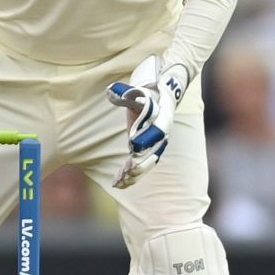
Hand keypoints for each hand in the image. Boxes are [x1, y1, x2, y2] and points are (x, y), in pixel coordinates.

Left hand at [107, 55, 187, 188]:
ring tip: (120, 182)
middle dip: (140, 163)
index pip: (157, 129)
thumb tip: (111, 90)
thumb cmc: (147, 95)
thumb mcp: (138, 92)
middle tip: (128, 171)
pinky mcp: (146, 152)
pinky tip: (118, 183)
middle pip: (153, 152)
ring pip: (147, 163)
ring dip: (134, 174)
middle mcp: (161, 134)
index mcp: (162, 117)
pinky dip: (130, 176)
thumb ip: (126, 93)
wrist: (160, 100)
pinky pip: (141, 166)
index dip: (146, 138)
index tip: (133, 145)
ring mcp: (155, 145)